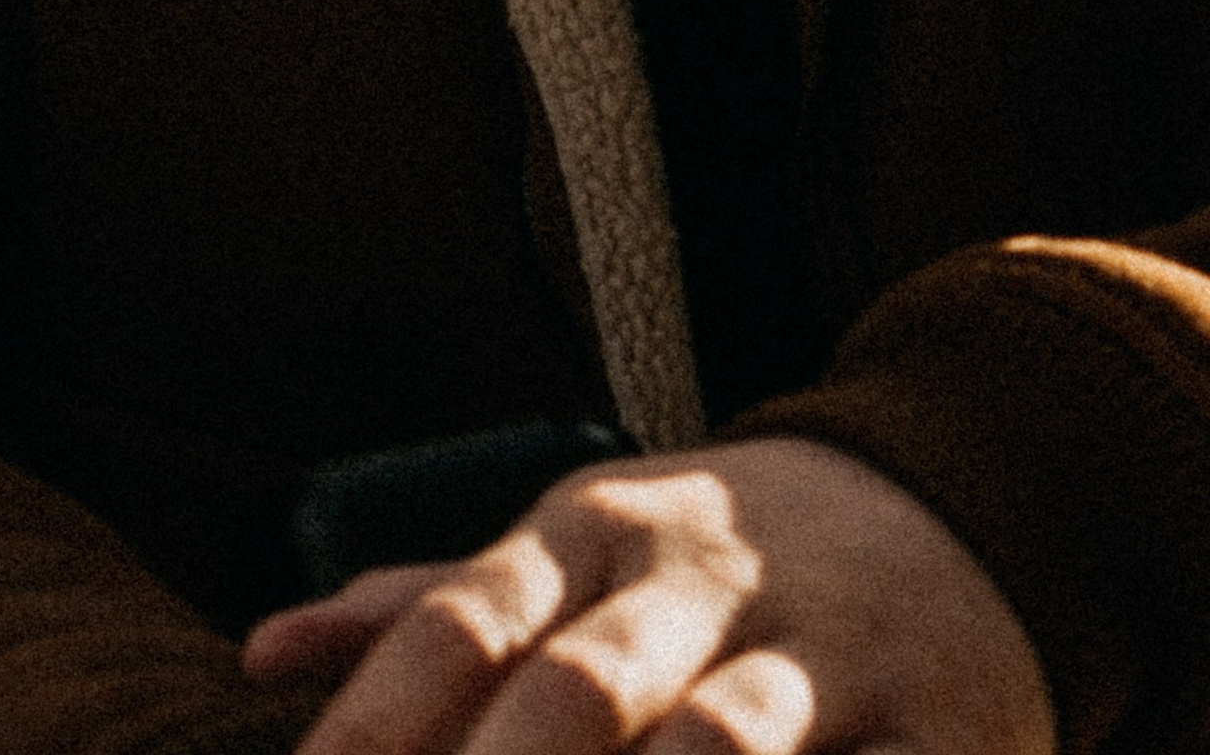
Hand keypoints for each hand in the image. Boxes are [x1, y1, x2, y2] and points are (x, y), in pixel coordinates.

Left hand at [243, 440, 1052, 754]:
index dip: (376, 726)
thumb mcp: (570, 547)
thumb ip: (427, 609)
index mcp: (589, 532)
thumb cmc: (707, 561)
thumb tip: (264, 652)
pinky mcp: (944, 723)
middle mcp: (695, 578)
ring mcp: (825, 648)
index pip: (460, 624)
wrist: (951, 487)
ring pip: (722, 744)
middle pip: (577, 690)